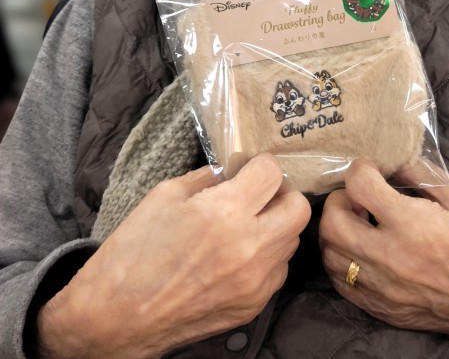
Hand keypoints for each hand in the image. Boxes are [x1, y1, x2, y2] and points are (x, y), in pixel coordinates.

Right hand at [36, 154, 310, 358]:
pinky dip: (266, 257)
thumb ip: (206, 178)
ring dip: (275, 226)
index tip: (249, 169)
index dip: (260, 166)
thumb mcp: (165, 195)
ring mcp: (255, 281)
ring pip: (292, 240)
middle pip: (298, 208)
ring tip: (247, 225)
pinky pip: (277, 270)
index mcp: (224, 212)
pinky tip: (238, 255)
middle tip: (259, 194)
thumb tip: (231, 172)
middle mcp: (249, 247)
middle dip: (282, 194)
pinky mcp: (253, 306)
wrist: (115, 318)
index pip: (272, 173)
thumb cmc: (133, 250)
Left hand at [320, 161, 448, 358]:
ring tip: (361, 222)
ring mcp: (385, 290)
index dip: (362, 168)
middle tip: (360, 195)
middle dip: (339, 199)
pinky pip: (343, 285)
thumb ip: (424, 175)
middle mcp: (392, 259)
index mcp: (415, 226)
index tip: (374, 168)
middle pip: (332, 222)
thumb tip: (394, 162)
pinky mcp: (386, 312)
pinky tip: (363, 251)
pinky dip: (344, 263)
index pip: (359, 185)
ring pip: (330, 256)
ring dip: (338, 231)